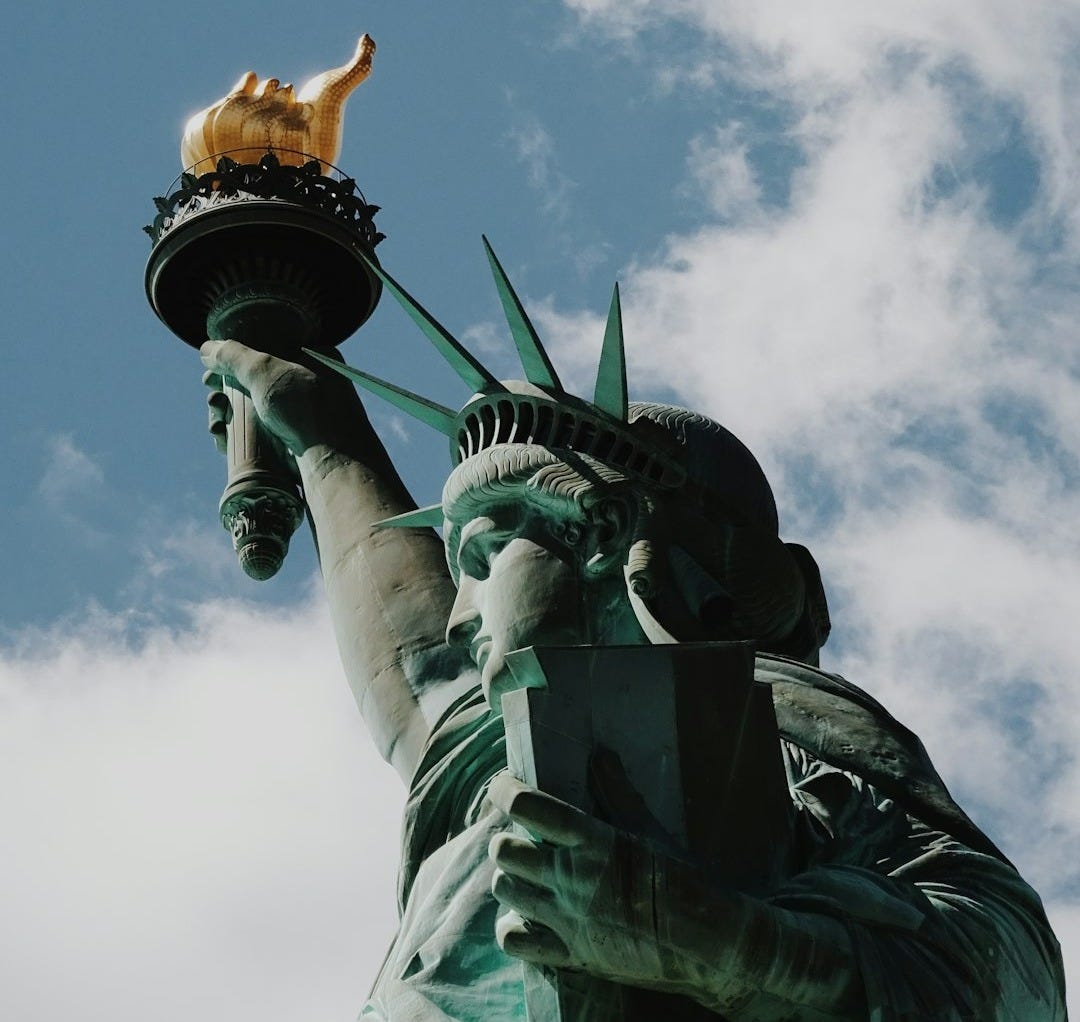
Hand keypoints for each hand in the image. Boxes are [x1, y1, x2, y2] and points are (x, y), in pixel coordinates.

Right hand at [200, 339, 364, 456]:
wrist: (333, 462)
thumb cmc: (307, 408)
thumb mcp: (266, 370)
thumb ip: (234, 356)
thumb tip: (208, 349)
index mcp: (315, 359)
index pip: (267, 352)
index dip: (236, 361)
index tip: (212, 370)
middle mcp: (311, 387)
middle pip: (256, 384)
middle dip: (226, 392)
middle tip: (213, 399)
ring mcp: (303, 418)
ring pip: (255, 412)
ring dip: (227, 414)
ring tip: (216, 421)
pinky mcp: (295, 445)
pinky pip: (260, 437)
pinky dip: (237, 436)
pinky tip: (221, 437)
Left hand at [488, 771, 755, 1001]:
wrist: (707, 942)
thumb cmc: (681, 879)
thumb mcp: (650, 830)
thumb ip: (618, 792)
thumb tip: (601, 754)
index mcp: (591, 842)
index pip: (528, 807)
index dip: (504, 792)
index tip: (502, 786)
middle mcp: (572, 879)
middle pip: (505, 850)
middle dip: (506, 837)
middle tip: (520, 835)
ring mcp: (567, 919)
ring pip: (505, 890)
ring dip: (509, 876)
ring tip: (526, 872)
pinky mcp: (570, 954)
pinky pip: (514, 940)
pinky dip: (511, 926)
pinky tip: (526, 916)